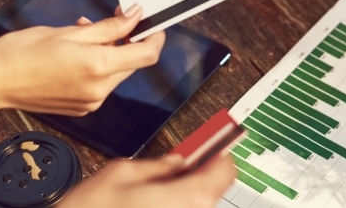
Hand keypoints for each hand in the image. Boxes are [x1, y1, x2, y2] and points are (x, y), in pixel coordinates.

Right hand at [0, 6, 165, 114]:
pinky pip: (100, 84)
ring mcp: (89, 102)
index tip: (152, 23)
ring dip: (108, 51)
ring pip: (115, 72)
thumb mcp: (70, 31)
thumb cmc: (23, 52)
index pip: (146, 55)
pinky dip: (96, 66)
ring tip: (84, 31)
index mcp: (97, 67)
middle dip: (126, 39)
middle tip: (111, 16)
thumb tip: (134, 16)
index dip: (155, 36)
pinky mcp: (80, 108)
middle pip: (131, 63)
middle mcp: (98, 90)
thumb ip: (109, 26)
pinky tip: (77, 52)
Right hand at [60, 153, 235, 207]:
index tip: (210, 144)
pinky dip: (171, 206)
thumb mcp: (120, 174)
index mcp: (187, 197)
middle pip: (211, 190)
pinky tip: (147, 204)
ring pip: (194, 204)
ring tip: (151, 190)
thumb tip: (174, 161)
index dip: (217, 152)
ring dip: (180, 193)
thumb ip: (155, 165)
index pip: (225, 170)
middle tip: (174, 165)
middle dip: (195, 174)